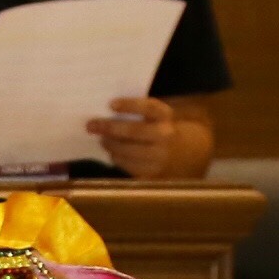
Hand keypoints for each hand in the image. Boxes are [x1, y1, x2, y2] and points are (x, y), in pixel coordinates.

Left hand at [84, 93, 213, 179]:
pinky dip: (117, 159)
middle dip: (109, 128)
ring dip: (110, 145)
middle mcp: (165, 136)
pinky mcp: (153, 174)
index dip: (130, 105)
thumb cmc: (160, 129)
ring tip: (102, 140)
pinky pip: (128, 167)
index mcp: (166, 117)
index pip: (149, 108)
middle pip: (133, 131)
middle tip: (92, 125)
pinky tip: (113, 153)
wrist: (186, 154)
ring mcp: (160, 157)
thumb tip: (105, 112)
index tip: (111, 104)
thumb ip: (138, 113)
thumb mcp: (157, 117)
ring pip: (128, 151)